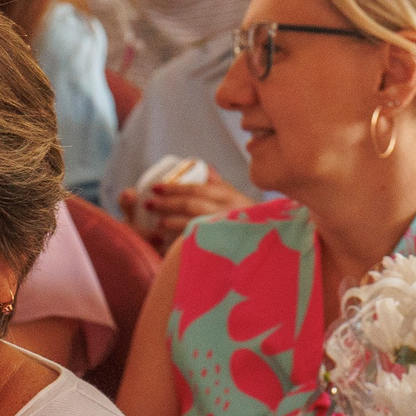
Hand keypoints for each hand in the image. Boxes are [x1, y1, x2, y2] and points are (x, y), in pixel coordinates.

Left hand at [123, 173, 249, 250]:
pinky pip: (198, 243)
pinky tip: (169, 242)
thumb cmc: (247, 220)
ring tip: (158, 223)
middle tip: (149, 203)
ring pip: (194, 224)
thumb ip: (219, 184)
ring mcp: (227, 231)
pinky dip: (182, 241)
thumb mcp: (237, 198)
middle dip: (168, 204)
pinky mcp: (224, 247)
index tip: (156, 187)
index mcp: (230, 196)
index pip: (198, 189)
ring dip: (172, 223)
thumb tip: (206, 168)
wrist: (266, 244)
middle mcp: (229, 212)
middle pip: (192, 205)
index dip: (174, 188)